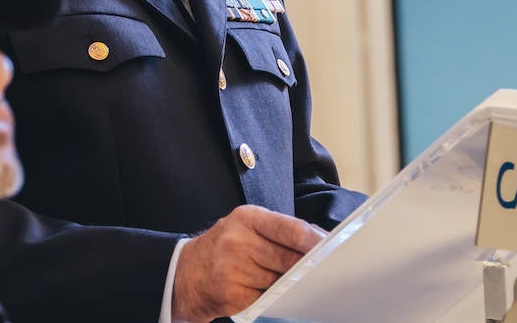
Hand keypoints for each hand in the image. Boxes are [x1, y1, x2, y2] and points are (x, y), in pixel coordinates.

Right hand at [171, 204, 326, 321]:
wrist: (184, 273)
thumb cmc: (223, 247)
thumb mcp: (245, 227)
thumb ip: (279, 231)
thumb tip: (318, 240)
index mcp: (246, 217)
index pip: (291, 229)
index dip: (315, 241)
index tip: (332, 248)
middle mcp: (238, 241)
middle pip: (288, 258)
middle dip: (306, 266)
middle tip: (323, 271)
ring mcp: (233, 269)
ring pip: (278, 281)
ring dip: (289, 284)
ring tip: (290, 280)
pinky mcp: (231, 294)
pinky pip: (264, 298)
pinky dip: (271, 297)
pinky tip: (268, 291)